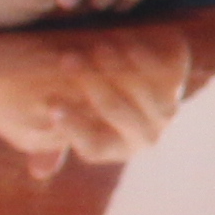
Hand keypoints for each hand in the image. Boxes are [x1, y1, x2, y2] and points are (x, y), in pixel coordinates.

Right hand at [0, 28, 193, 175]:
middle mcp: (144, 137)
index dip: (73, 127)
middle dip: (89, 83)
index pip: (92, 145)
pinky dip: (143, 58)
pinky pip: (162, 73)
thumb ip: (56, 141)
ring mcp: (165, 113)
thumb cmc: (95, 102)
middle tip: (67, 59)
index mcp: (115, 149)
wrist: (139, 74)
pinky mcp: (177, 86)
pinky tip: (125, 43)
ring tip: (95, 47)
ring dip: (115, 67)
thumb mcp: (77, 121)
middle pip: (114, 110)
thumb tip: (37, 172)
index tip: (51, 104)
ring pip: (138, 91)